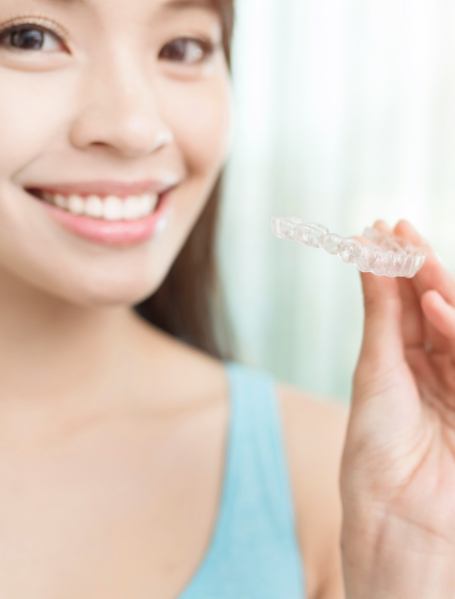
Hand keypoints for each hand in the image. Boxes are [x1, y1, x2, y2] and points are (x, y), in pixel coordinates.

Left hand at [340, 219, 454, 596]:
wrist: (400, 515)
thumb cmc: (376, 449)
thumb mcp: (374, 373)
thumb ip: (381, 317)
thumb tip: (369, 260)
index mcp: (398, 363)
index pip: (401, 305)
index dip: (392, 269)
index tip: (377, 230)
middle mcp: (430, 368)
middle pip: (430, 307)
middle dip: (417, 267)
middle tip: (398, 228)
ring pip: (454, 323)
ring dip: (435, 288)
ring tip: (411, 256)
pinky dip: (453, 326)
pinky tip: (433, 304)